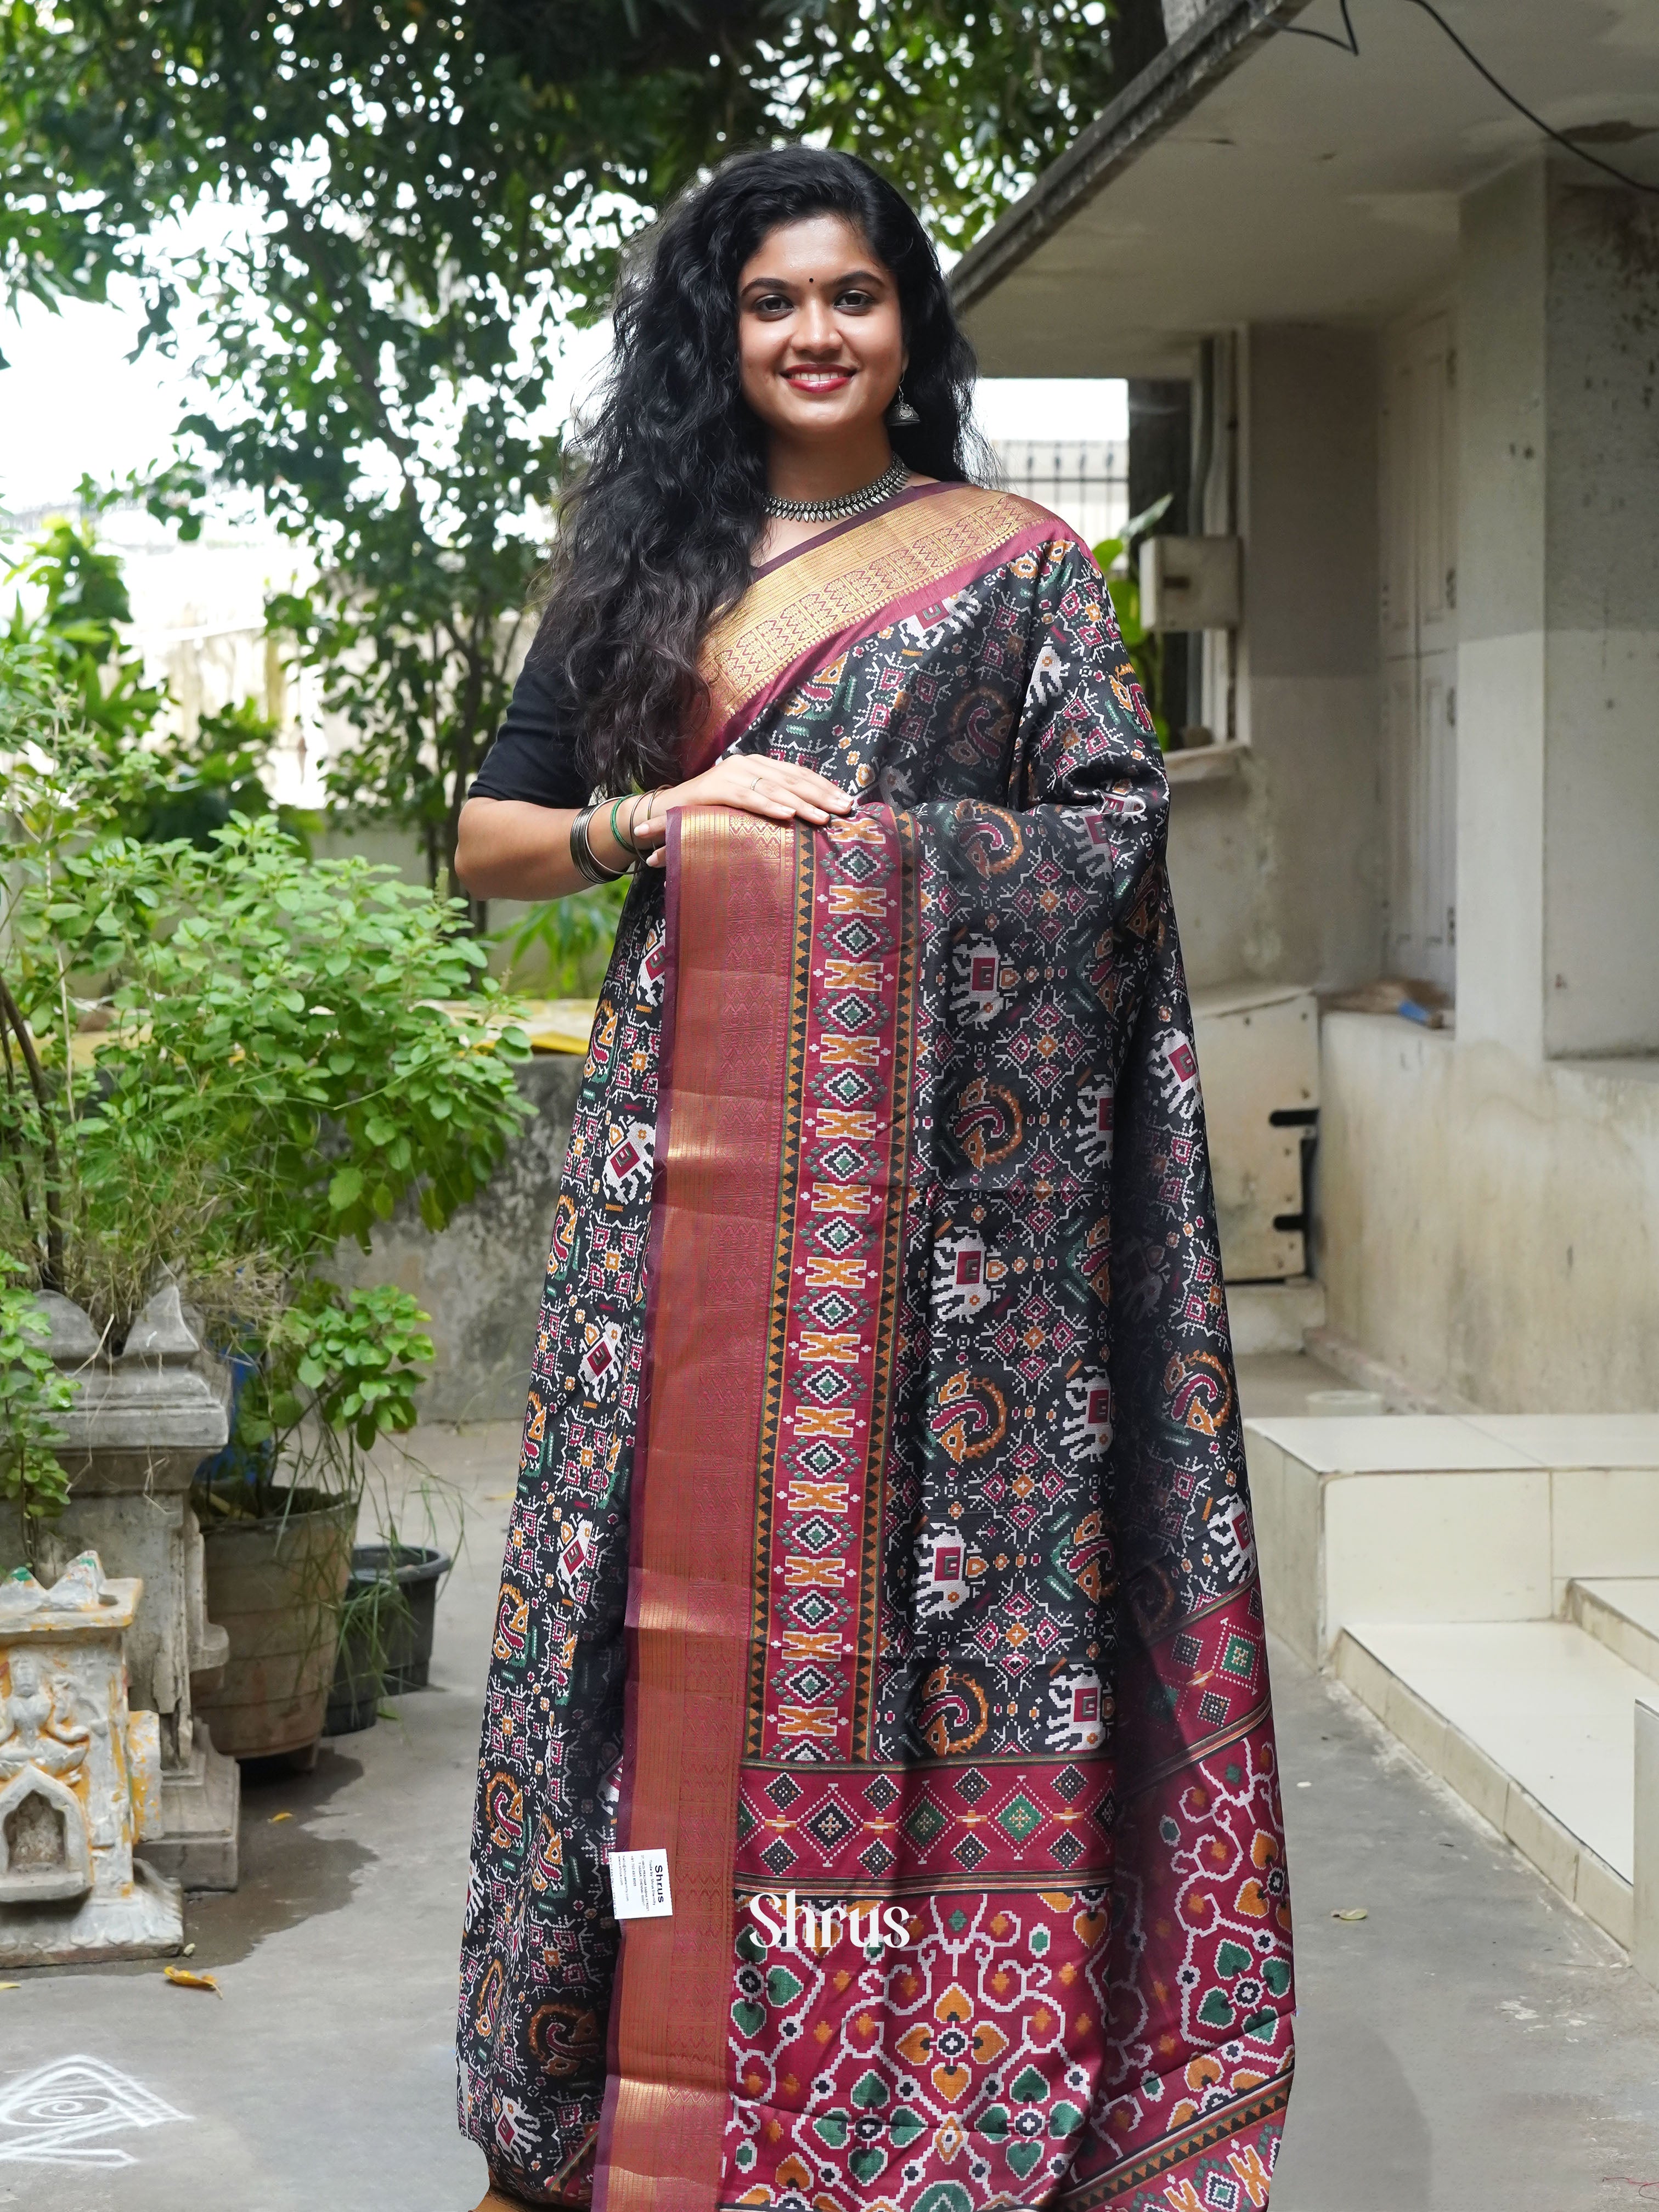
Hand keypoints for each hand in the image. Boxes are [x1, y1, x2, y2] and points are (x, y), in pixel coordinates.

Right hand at [631, 755, 853, 868]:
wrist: (665, 812)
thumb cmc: (711, 813)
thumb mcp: (747, 808)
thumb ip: (771, 804)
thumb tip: (809, 816)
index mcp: (758, 766)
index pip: (798, 774)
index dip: (824, 787)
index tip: (847, 802)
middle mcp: (747, 764)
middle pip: (792, 778)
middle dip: (821, 795)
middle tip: (844, 809)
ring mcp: (731, 773)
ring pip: (774, 787)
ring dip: (801, 802)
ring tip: (823, 816)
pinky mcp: (715, 787)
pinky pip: (748, 797)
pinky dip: (768, 805)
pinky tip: (787, 814)